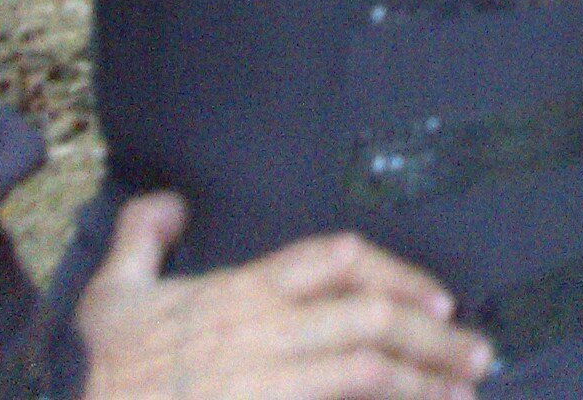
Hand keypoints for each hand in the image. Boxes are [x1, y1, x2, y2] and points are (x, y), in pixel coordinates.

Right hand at [76, 192, 495, 399]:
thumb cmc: (104, 373)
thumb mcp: (108, 295)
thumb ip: (141, 238)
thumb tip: (170, 202)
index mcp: (240, 293)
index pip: (334, 260)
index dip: (395, 273)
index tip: (436, 296)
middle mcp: (265, 335)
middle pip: (370, 319)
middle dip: (433, 335)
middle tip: (478, 350)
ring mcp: (269, 386)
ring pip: (367, 374)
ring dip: (424, 382)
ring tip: (466, 389)